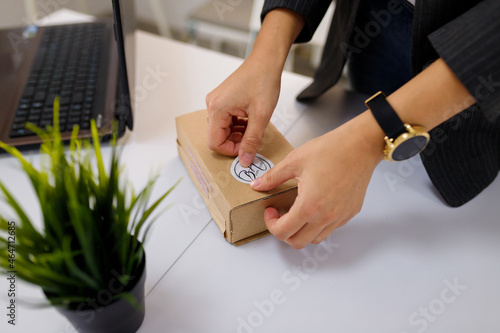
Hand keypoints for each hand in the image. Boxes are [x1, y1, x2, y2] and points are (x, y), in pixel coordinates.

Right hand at [206, 56, 280, 166]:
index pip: (214, 143)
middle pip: (217, 136)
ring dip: (237, 134)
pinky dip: (237, 125)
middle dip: (235, 142)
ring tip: (253, 126)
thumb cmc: (263, 81)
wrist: (266, 61)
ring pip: (222, 129)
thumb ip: (251, 141)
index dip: (230, 151)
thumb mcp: (261, 116)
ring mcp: (216, 102)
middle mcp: (212, 105)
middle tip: (253, 138)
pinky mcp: (222, 100)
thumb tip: (245, 160)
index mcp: (217, 109)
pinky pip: (226, 120)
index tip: (246, 149)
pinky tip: (250, 120)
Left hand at [250, 112, 383, 248]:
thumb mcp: (294, 161)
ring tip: (297, 211)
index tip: (270, 211)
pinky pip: (330, 228)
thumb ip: (273, 177)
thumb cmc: (332, 150)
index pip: (283, 232)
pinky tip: (315, 206)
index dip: (271, 224)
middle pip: (298, 242)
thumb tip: (257, 185)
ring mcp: (340, 217)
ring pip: (315, 238)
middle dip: (284, 232)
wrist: (361, 145)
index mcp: (309, 206)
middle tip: (280, 215)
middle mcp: (326, 217)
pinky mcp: (350, 213)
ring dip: (301, 231)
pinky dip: (318, 224)